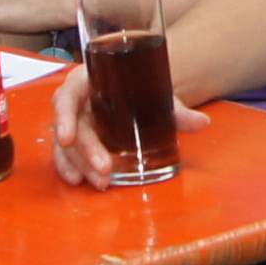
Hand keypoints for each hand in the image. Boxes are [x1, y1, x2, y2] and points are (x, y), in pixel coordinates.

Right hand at [49, 63, 210, 188]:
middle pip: (71, 126)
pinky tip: (79, 181)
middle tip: (105, 171)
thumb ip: (177, 110)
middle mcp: (76, 101)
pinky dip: (71, 168)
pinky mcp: (78, 139)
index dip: (63, 117)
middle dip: (85, 152)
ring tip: (101, 184)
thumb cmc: (142, 86)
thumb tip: (202, 122)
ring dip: (80, 165)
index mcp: (88, 80)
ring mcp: (76, 121)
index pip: (66, 96)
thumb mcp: (157, 94)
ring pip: (67, 146)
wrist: (139, 88)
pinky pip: (68, 154)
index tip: (67, 139)